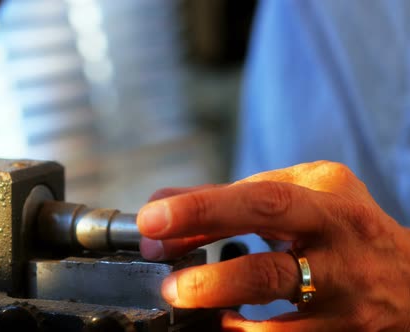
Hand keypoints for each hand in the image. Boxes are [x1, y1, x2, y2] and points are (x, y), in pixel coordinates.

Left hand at [137, 161, 409, 330]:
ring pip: (276, 305)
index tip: (152, 218)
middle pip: (270, 253)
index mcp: (325, 199)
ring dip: (219, 298)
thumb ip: (230, 198)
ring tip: (179, 295)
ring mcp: (344, 295)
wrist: (409, 279)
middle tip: (157, 263)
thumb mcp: (299, 195)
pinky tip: (223, 322)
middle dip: (205, 255)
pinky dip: (245, 331)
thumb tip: (160, 206)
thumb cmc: (340, 227)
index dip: (202, 208)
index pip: (259, 198)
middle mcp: (338, 243)